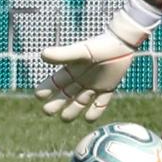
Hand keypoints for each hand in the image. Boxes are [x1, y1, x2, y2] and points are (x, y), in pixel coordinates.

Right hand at [35, 0, 158, 122]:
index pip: (52, 84)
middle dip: (54, 106)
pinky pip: (99, 106)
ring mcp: (92, 87)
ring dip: (72, 112)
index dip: (44, 91)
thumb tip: (43, 54)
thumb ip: (63, 55)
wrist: (121, 43)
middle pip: (62, 98)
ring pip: (78, 104)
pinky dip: (94, 113)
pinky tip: (89, 118)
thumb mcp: (80, 51)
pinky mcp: (107, 89)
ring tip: (66, 116)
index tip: (40, 95)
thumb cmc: (98, 45)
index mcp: (69, 71)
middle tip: (50, 111)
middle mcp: (78, 81)